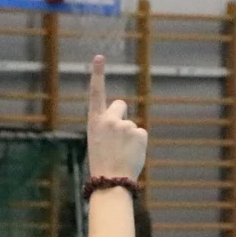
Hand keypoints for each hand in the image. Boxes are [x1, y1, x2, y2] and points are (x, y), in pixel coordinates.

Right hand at [85, 54, 147, 180]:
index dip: (98, 73)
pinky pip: (141, 134)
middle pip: (120, 104)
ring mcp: (125, 125)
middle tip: (117, 135)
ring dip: (129, 137)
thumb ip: (108, 126)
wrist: (111, 180)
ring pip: (131, 125)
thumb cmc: (103, 162)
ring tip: (122, 152)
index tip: (99, 56)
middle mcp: (109, 119)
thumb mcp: (99, 140)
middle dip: (121, 114)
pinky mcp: (139, 133)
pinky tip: (131, 153)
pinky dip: (138, 144)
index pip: (96, 92)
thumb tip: (124, 122)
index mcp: (94, 121)